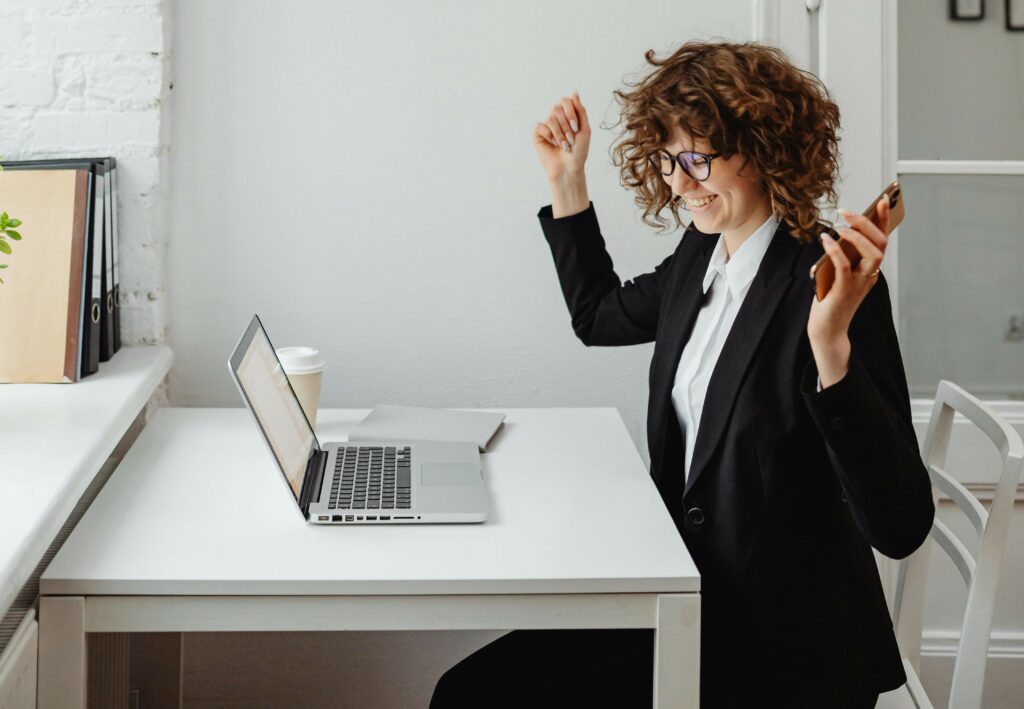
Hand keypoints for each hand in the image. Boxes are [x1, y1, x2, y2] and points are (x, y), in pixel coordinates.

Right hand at [533, 92, 590, 182]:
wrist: (569, 168)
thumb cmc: (579, 151)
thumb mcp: (585, 129)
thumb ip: (581, 110)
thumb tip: (574, 92)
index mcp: (568, 115)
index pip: (566, 101)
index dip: (570, 112)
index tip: (575, 127)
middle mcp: (557, 118)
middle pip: (557, 108)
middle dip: (566, 125)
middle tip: (570, 139)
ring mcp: (547, 125)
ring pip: (550, 118)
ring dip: (560, 133)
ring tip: (564, 145)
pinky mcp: (538, 134)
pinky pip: (541, 126)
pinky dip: (550, 136)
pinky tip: (553, 144)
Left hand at [807, 198, 890, 384]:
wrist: (827, 330)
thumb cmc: (831, 300)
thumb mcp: (839, 274)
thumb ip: (843, 257)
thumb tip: (837, 232)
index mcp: (869, 270)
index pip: (882, 241)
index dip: (884, 220)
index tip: (883, 200)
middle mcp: (869, 276)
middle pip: (879, 244)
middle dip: (867, 224)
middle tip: (848, 212)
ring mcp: (859, 284)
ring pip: (870, 254)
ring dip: (857, 236)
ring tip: (840, 224)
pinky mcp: (843, 292)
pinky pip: (844, 267)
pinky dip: (836, 251)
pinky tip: (825, 239)